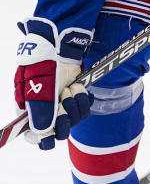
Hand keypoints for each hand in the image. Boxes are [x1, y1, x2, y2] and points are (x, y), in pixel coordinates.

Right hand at [14, 17, 93, 149]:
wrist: (60, 46)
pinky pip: (86, 107)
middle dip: (66, 114)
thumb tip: (43, 135)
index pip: (37, 137)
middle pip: (62, 130)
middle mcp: (46, 111)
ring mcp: (62, 104)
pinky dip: (85, 98)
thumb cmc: (43, 66)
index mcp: (30, 112)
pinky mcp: (76, 96)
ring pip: (76, 119)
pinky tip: (79, 87)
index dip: (48, 135)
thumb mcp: (38, 89)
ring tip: (71, 87)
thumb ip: (40, 113)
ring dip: (76, 102)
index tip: (56, 122)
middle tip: (64, 97)